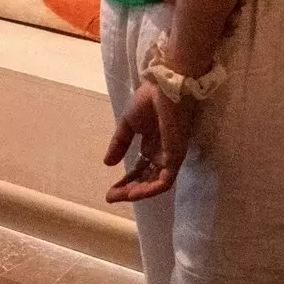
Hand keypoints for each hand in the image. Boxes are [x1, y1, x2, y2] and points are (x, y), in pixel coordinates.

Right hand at [104, 79, 198, 203]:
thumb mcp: (128, 123)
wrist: (164, 87)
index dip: (126, 181)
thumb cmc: (149, 100)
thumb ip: (119, 143)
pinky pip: (164, 181)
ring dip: (137, 193)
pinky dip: (149, 190)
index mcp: (153, 144)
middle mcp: (162, 153)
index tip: (110, 191)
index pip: (140, 169)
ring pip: (155, 184)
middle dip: (129, 190)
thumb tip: (107, 163)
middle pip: (146, 179)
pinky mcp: (176, 157)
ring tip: (119, 196)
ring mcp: (170, 156)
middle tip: (111, 196)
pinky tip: (132, 192)